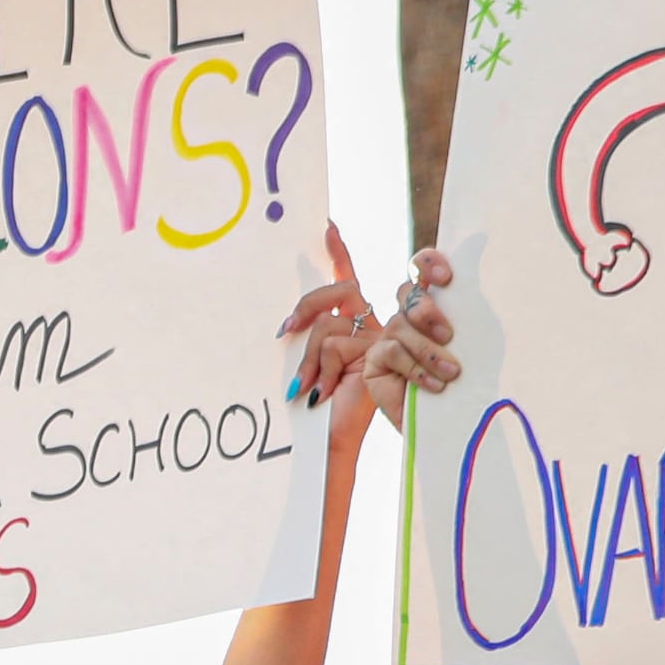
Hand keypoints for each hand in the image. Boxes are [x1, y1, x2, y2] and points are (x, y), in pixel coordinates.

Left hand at [275, 222, 383, 416]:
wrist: (335, 437)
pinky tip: (322, 393)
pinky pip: (334, 345)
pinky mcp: (379, 351)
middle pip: (341, 290)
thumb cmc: (321, 406)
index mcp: (357, 325)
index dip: (339, 252)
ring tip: (307, 388)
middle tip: (284, 331)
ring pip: (329, 325)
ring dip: (308, 360)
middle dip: (307, 306)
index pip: (347, 280)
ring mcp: (380, 338)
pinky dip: (319, 371)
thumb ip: (308, 339)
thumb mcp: (311, 365)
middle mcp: (373, 325)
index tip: (328, 226)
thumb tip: (286, 326)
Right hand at [355, 248, 462, 415]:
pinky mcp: (375, 362)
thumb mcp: (473, 344)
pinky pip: (391, 352)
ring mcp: (388, 338)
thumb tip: (480, 266)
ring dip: (429, 350)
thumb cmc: (465, 383)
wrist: (448, 424)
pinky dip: (417, 368)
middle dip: (427, 309)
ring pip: (401, 326)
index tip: (447, 279)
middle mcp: (408, 317)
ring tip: (452, 372)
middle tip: (448, 335)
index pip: (422, 268)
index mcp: (433, 305)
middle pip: (408, 293)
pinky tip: (434, 385)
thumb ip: (469, 313)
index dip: (429, 264)